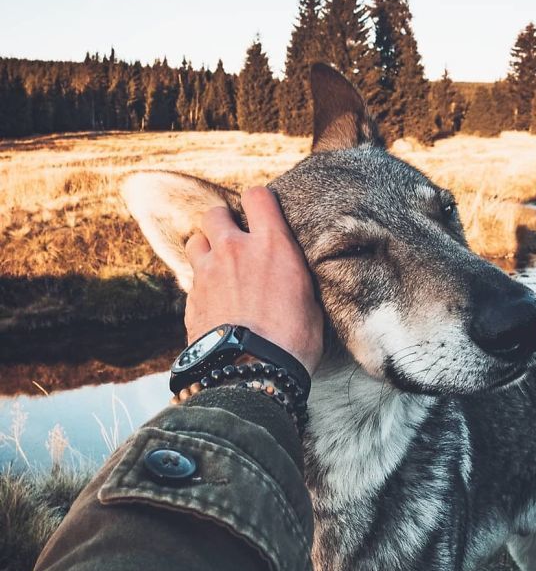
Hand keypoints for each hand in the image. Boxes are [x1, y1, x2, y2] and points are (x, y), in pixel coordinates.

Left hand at [183, 187, 323, 375]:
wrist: (252, 374)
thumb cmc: (292, 342)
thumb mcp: (309, 302)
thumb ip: (293, 276)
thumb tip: (292, 276)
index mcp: (272, 245)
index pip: (257, 196)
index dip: (258, 203)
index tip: (262, 215)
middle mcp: (235, 250)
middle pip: (215, 214)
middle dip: (223, 223)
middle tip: (236, 242)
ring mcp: (208, 272)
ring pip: (196, 241)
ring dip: (206, 249)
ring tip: (219, 267)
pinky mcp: (190, 298)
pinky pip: (192, 278)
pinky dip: (201, 284)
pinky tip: (215, 301)